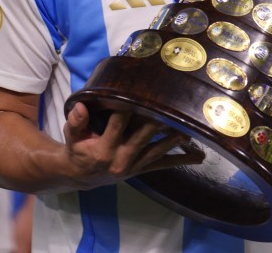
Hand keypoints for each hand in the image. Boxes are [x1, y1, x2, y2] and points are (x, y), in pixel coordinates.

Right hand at [61, 102, 204, 190]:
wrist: (82, 176)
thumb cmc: (78, 150)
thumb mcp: (72, 136)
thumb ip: (76, 122)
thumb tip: (80, 105)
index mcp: (103, 148)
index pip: (117, 124)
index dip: (128, 109)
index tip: (139, 94)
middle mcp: (121, 158)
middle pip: (142, 137)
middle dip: (157, 121)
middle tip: (172, 106)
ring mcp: (134, 165)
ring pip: (157, 150)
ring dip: (174, 139)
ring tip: (190, 129)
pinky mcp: (142, 169)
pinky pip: (163, 165)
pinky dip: (181, 160)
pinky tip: (199, 156)